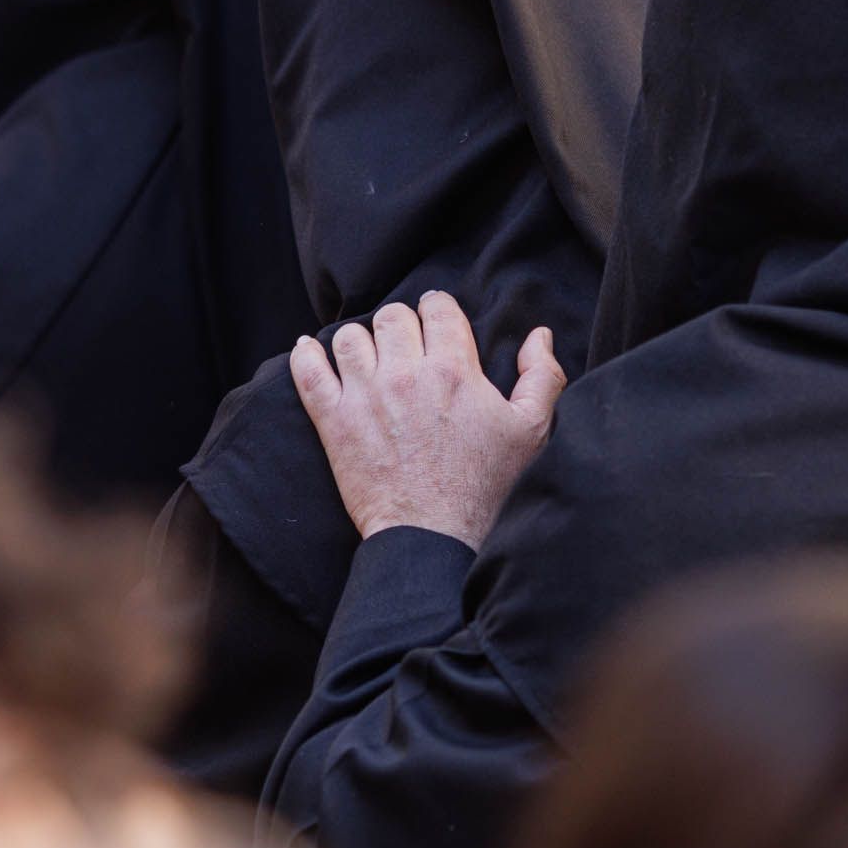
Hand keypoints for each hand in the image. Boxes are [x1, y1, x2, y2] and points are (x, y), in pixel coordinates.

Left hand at [290, 292, 564, 548]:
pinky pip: (308, 373)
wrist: (435, 538)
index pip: (437, 309)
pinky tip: (310, 350)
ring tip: (369, 358)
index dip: (438, 309)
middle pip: (392, 317)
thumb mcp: (532, 432)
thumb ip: (542, 377)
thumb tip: (538, 335)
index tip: (436, 321)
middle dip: (401, 323)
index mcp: (454, 371)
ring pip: (350, 338)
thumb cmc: (487, 489)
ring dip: (360, 341)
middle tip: (406, 345)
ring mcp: (365, 398)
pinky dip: (305, 356)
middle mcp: (406, 376)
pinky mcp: (335, 424)